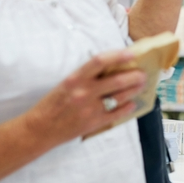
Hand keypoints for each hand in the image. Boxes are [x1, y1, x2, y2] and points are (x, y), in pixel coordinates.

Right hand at [24, 49, 146, 144]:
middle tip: (142, 73)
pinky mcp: (94, 123)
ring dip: (134, 90)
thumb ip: (86, 77)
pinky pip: (117, 114)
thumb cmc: (52, 104)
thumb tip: (110, 69)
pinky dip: (127, 108)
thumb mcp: (66, 84)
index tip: (131, 53)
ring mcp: (90, 109)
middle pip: (116, 81)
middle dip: (133, 76)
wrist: (40, 129)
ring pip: (120, 97)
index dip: (118, 55)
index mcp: (75, 79)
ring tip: (141, 85)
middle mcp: (84, 92)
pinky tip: (132, 104)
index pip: (100, 61)